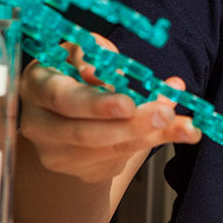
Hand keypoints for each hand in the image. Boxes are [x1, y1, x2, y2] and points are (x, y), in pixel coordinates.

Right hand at [18, 34, 202, 182]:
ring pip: (107, 151)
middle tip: (165, 115)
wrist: (64, 107)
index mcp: (37, 86)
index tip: (129, 104)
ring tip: (184, 126)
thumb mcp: (83, 51)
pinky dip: (149, 144)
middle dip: (131, 126)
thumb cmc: (73, 70)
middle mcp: (40, 125)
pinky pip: (118, 160)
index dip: (96, 104)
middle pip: (86, 133)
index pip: (63, 99)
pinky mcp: (79, 171)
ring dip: (150, 137)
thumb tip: (112, 68)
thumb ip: (99, 55)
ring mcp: (57, 154)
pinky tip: (175, 132)